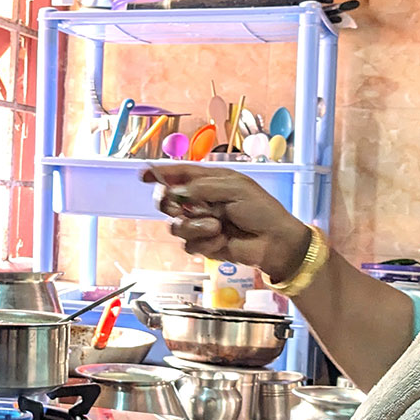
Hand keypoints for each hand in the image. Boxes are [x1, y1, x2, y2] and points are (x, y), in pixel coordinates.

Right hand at [142, 163, 311, 280]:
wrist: (274, 242)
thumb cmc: (261, 210)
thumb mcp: (234, 188)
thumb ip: (201, 187)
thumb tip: (174, 191)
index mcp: (208, 181)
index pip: (178, 174)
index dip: (159, 174)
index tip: (144, 176)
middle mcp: (200, 201)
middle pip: (167, 200)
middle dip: (171, 203)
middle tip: (182, 205)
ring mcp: (200, 224)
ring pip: (175, 225)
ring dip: (195, 226)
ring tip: (216, 226)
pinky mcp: (203, 244)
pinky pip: (188, 244)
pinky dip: (205, 242)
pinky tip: (222, 240)